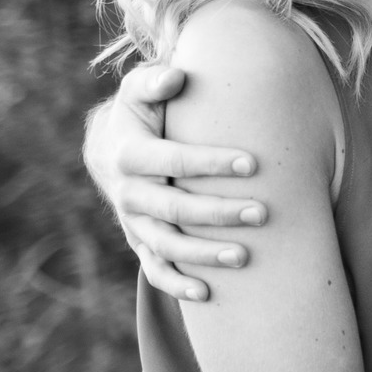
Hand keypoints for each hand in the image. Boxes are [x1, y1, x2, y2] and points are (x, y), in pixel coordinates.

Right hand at [86, 62, 264, 302]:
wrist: (109, 148)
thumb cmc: (140, 112)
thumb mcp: (139, 89)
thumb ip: (155, 80)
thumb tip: (177, 76)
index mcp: (130, 154)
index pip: (173, 159)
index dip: (212, 163)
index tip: (253, 164)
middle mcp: (128, 192)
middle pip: (173, 209)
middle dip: (217, 213)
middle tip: (262, 214)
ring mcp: (133, 222)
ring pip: (166, 245)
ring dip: (203, 255)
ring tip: (244, 257)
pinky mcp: (140, 241)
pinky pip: (155, 269)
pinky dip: (177, 284)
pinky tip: (208, 295)